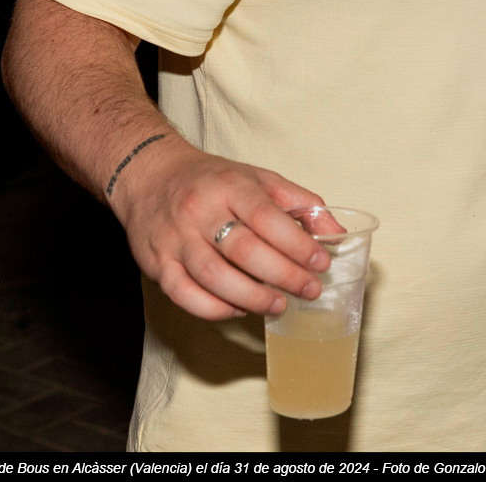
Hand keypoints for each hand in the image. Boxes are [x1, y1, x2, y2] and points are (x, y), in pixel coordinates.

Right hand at [108, 134, 330, 320]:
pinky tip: (239, 310)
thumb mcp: (259, 178)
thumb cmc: (212, 180)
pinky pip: (185, 295)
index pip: (267, 217)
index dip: (297, 244)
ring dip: (251, 298)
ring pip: (213, 277)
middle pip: (243, 250)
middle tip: (309, 290)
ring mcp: (175, 239)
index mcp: (230, 186)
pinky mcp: (157, 264)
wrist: (149, 175)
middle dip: (282, 275)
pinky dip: (215, 309)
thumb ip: (299, 203)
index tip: (321, 262)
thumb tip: (336, 233)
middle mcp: (200, 211)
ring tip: (279, 305)